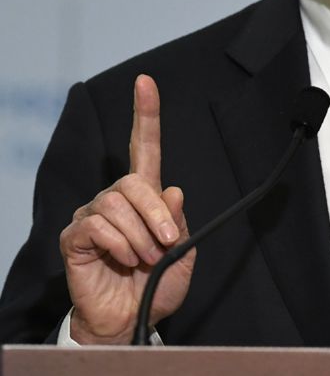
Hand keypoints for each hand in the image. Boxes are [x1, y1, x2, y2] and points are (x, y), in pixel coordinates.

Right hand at [59, 74, 194, 343]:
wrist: (130, 320)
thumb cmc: (155, 286)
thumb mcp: (182, 255)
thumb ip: (181, 223)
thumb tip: (174, 191)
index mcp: (146, 196)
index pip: (145, 147)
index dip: (145, 114)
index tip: (145, 82)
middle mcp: (117, 199)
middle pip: (135, 181)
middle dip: (157, 213)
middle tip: (166, 244)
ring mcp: (93, 215)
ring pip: (117, 204)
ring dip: (140, 234)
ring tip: (144, 259)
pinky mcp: (75, 237)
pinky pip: (98, 227)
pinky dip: (120, 245)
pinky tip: (124, 261)